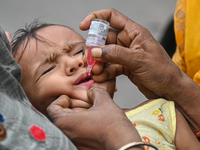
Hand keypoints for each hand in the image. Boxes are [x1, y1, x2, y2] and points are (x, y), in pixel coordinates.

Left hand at [47, 87, 141, 149]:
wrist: (124, 145)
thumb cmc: (113, 126)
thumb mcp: (104, 101)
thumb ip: (95, 92)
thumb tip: (92, 91)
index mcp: (65, 123)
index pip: (52, 109)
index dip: (62, 100)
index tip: (73, 99)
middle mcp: (65, 135)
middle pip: (59, 118)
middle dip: (71, 108)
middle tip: (84, 105)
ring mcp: (73, 143)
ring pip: (67, 127)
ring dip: (76, 118)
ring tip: (90, 113)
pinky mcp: (81, 148)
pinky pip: (75, 135)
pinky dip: (81, 127)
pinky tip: (94, 124)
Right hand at [80, 9, 199, 131]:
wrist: (169, 90)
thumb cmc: (162, 72)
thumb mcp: (139, 60)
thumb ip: (116, 54)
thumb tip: (96, 51)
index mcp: (134, 32)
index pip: (111, 17)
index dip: (96, 18)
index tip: (84, 27)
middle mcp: (128, 41)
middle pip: (105, 38)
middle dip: (95, 48)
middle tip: (90, 59)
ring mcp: (126, 54)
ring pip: (106, 54)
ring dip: (99, 62)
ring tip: (96, 72)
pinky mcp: (125, 66)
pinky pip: (110, 66)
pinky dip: (105, 72)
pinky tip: (101, 77)